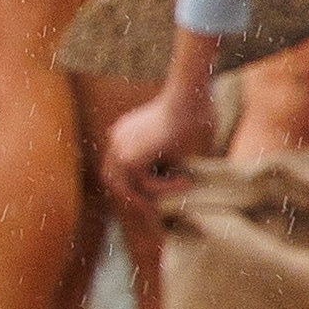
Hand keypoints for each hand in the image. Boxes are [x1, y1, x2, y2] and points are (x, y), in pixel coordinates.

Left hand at [104, 41, 220, 212]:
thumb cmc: (195, 111)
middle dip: (133, 198)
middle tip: (154, 214)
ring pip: (128, 185)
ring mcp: (119, 149)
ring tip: (174, 199)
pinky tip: (185, 182)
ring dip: (151, 196)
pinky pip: (144, 183)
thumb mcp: (181, 139)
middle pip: (114, 180)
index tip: (151, 199)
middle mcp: (116, 141)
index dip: (132, 185)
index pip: (118, 167)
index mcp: (123, 134)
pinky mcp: (130, 157)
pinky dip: (164, 187)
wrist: (189, 94)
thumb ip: (173, 159)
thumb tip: (186, 183)